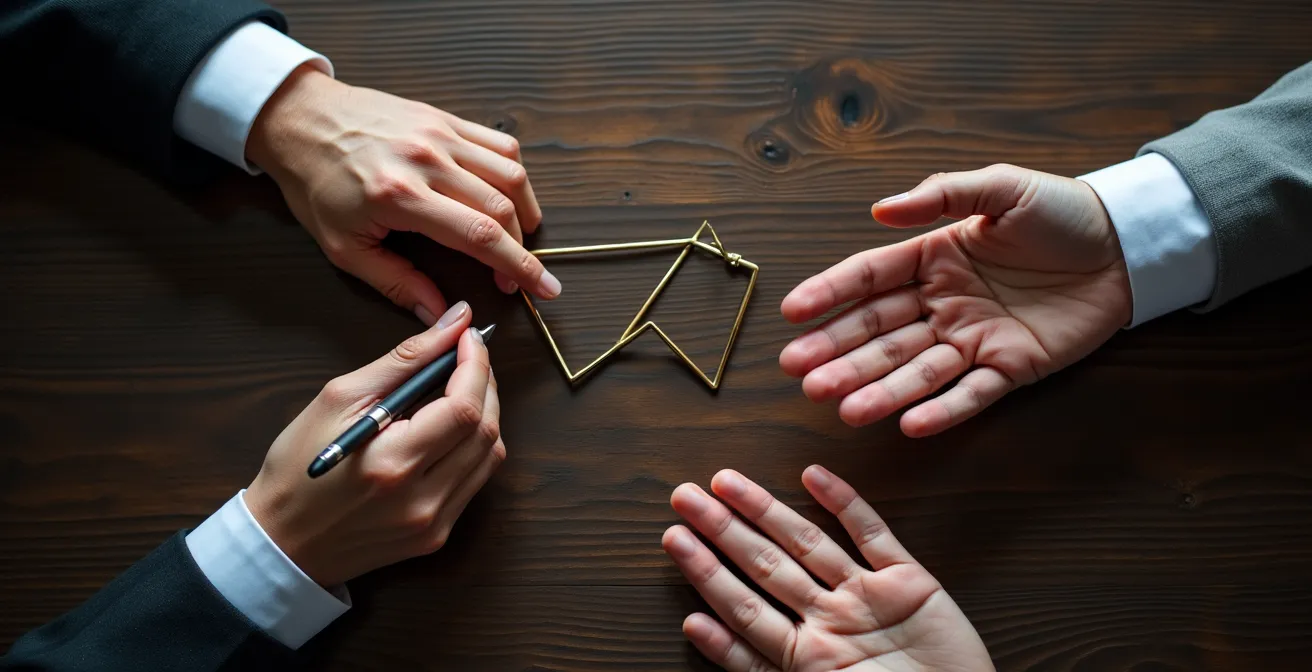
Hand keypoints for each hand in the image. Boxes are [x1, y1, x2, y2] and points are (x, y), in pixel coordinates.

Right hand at [243, 301, 503, 585]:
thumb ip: (404, 360)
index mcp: (392, 463)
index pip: (464, 408)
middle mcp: (421, 500)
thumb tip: (455, 323)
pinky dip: (473, 447)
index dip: (476, 366)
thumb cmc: (300, 465)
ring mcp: (433, 523)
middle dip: (485, 384)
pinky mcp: (437, 535)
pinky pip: (475, 482)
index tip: (470, 337)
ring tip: (460, 388)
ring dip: (485, 414)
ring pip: (490, 457)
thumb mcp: (339, 399)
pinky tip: (450, 429)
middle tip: (468, 357)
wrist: (282, 541)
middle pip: (486, 431)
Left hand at [247, 66, 559, 325]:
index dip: (518, 267)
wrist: (300, 121)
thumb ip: (396, 283)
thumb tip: (440, 314)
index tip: (543, 288)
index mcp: (401, 196)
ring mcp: (439, 134)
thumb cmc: (317, 183)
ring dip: (525, 211)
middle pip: (502, 208)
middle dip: (522, 250)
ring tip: (521, 238)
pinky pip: (498, 143)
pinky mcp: (444, 118)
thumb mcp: (344, 247)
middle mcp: (427, 160)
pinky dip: (514, 173)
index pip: (480, 236)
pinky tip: (509, 196)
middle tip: (519, 277)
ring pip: (509, 173)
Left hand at [663, 466, 992, 671]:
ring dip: (766, 511)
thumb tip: (692, 628)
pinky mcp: (913, 585)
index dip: (707, 574)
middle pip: (765, 567)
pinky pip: (874, 537)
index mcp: (804, 660)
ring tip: (726, 481)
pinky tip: (813, 475)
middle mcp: (830, 622)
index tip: (674, 542)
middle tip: (682, 496)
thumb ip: (758, 669)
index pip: (743, 609)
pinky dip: (846, 504)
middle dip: (722, 531)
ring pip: (808, 544)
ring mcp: (869, 600)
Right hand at [780, 164, 1131, 435]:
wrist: (1127, 245)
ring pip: (915, 369)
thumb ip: (941, 195)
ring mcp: (972, 338)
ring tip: (840, 408)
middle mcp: (942, 303)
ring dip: (878, 389)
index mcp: (932, 258)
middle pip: (880, 332)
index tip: (791, 312)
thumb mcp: (1000, 187)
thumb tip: (879, 210)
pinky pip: (971, 394)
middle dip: (838, 353)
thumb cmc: (1061, 212)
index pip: (868, 278)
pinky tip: (908, 426)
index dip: (829, 294)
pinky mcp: (1010, 368)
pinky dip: (941, 411)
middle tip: (800, 373)